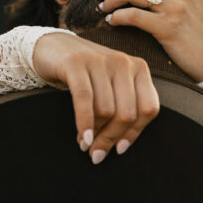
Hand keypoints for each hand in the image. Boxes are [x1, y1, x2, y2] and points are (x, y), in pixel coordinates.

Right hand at [32, 32, 159, 162]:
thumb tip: (120, 146)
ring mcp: (100, 60)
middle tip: (97, 154)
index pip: (148, 109)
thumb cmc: (86, 74)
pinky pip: (85, 100)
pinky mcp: (76, 63)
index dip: (134, 134)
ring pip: (106, 110)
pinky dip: (84, 123)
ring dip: (95, 134)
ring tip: (84, 144)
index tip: (119, 149)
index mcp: (139, 68)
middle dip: (111, 138)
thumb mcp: (110, 87)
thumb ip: (121, 109)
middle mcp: (123, 62)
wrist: (53, 47)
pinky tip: (82, 138)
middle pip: (127, 113)